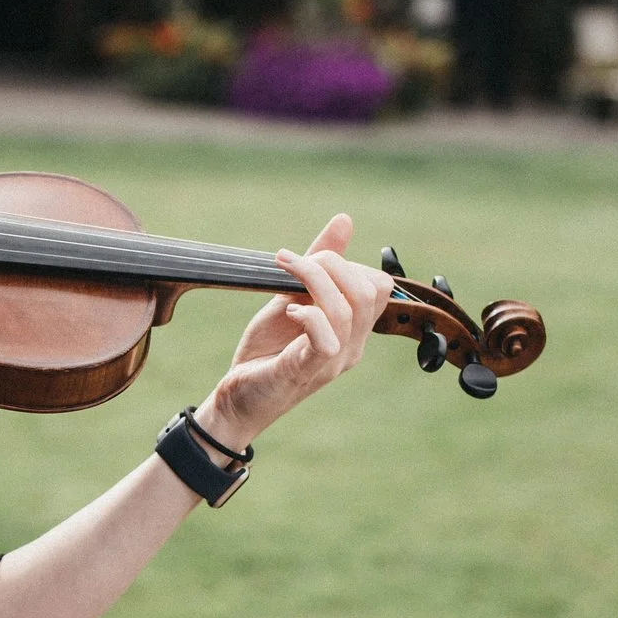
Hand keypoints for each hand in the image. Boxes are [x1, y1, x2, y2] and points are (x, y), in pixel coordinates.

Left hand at [201, 213, 387, 447]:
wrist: (239, 397)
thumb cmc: (267, 351)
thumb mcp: (291, 297)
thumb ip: (318, 264)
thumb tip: (345, 220)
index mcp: (353, 328)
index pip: (377, 284)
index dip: (346, 263)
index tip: (306, 259)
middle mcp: (352, 345)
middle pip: (369, 289)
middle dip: (331, 263)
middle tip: (291, 262)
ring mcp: (334, 360)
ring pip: (347, 307)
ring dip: (312, 278)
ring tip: (283, 271)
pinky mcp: (308, 370)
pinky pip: (327, 338)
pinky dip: (308, 314)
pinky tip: (288, 310)